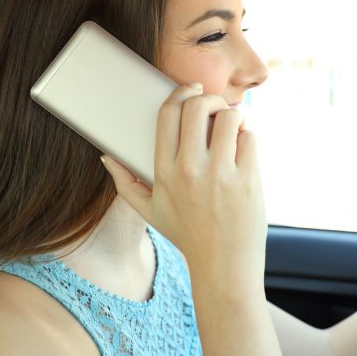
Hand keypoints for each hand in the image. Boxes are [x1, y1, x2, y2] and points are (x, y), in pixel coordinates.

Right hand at [100, 83, 266, 288]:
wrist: (223, 267)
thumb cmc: (188, 236)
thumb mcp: (150, 212)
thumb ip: (125, 183)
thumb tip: (106, 156)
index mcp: (163, 172)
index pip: (167, 114)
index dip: (180, 93)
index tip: (191, 88)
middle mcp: (189, 169)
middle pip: (198, 106)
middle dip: (211, 99)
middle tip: (218, 109)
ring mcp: (219, 175)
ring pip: (230, 117)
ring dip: (234, 117)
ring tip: (234, 129)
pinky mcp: (247, 180)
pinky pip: (250, 138)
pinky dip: (249, 138)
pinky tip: (245, 151)